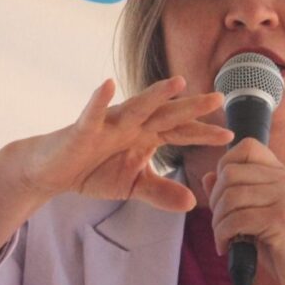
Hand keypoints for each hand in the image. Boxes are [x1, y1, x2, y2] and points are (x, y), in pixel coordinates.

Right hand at [22, 77, 233, 211]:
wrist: (53, 171)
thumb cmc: (93, 170)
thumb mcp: (133, 185)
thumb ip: (161, 191)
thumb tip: (192, 202)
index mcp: (145, 135)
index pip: (180, 132)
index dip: (203, 133)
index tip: (230, 136)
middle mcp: (132, 123)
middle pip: (166, 114)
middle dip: (191, 107)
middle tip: (219, 98)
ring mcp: (109, 123)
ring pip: (136, 107)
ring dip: (156, 94)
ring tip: (177, 82)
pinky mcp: (84, 128)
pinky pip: (93, 112)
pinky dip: (99, 100)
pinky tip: (108, 85)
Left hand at [203, 138, 284, 284]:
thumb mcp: (260, 217)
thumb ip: (238, 196)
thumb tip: (208, 176)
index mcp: (284, 176)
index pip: (248, 147)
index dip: (225, 165)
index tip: (223, 194)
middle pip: (231, 173)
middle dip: (215, 200)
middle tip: (220, 223)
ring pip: (230, 196)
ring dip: (217, 221)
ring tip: (223, 237)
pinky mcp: (282, 221)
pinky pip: (235, 220)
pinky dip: (222, 235)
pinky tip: (226, 248)